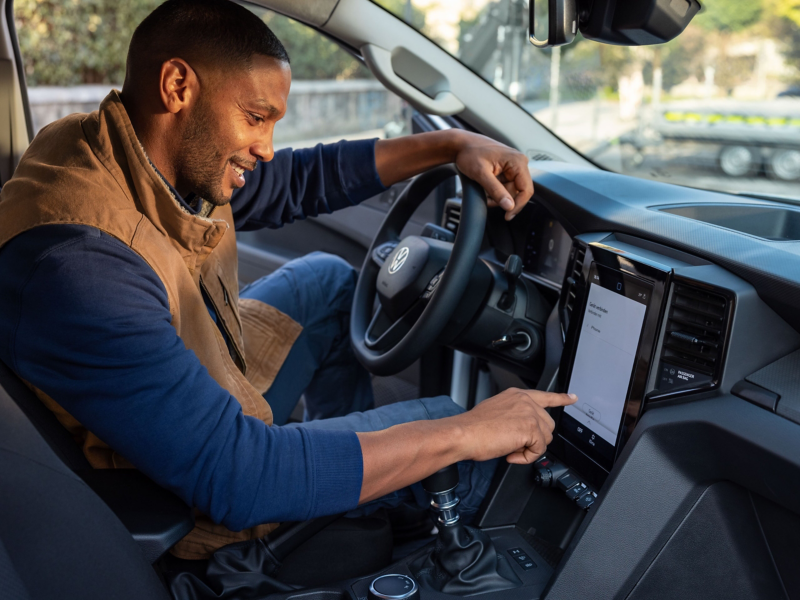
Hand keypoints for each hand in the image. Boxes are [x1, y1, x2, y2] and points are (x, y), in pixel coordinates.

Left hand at [453, 132, 533, 220]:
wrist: (461, 145)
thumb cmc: (470, 153)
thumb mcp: (481, 174)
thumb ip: (496, 191)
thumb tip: (509, 206)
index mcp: (517, 161)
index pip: (526, 190)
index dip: (518, 205)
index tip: (507, 215)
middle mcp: (519, 162)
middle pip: (518, 192)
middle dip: (503, 200)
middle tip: (487, 200)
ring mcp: (513, 166)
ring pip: (510, 191)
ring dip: (497, 196)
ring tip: (483, 190)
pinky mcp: (507, 169)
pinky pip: (505, 186)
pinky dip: (496, 191)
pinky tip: (486, 187)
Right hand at [454, 388, 576, 463]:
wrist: (464, 434)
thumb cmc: (473, 428)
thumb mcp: (496, 412)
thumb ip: (513, 415)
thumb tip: (519, 430)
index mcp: (516, 395)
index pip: (545, 395)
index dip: (561, 398)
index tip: (572, 397)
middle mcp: (525, 401)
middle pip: (547, 424)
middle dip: (535, 439)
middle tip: (514, 444)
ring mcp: (529, 413)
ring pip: (545, 438)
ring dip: (530, 449)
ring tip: (510, 449)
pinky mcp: (531, 428)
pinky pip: (539, 450)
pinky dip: (526, 457)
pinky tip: (511, 454)